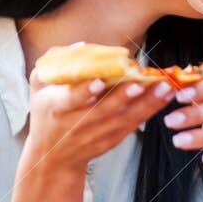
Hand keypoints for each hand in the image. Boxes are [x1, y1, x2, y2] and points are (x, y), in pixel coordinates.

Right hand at [24, 74, 174, 173]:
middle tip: (139, 83)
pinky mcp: (111, 140)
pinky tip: (164, 97)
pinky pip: (132, 125)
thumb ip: (54, 65)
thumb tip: (83, 46)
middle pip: (102, 111)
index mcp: (55, 107)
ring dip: (146, 103)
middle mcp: (76, 123)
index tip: (98, 82)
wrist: (52, 155)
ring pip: (123, 119)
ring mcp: (95, 134)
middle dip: (122, 97)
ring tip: (163, 88)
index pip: (69, 100)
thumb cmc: (46, 112)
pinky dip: (149, 111)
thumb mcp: (39, 88)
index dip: (84, 92)